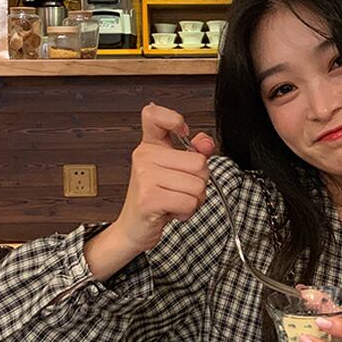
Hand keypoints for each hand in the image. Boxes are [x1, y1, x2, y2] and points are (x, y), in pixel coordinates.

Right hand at [114, 103, 215, 254]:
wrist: (134, 227)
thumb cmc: (157, 198)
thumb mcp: (177, 172)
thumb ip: (195, 153)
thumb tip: (206, 143)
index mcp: (150, 146)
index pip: (153, 114)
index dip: (173, 118)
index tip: (182, 132)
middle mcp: (144, 157)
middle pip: (199, 163)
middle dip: (200, 182)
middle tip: (181, 189)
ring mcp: (144, 177)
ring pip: (197, 185)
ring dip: (195, 200)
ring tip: (176, 201)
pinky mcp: (149, 199)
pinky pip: (189, 202)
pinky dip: (188, 212)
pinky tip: (173, 211)